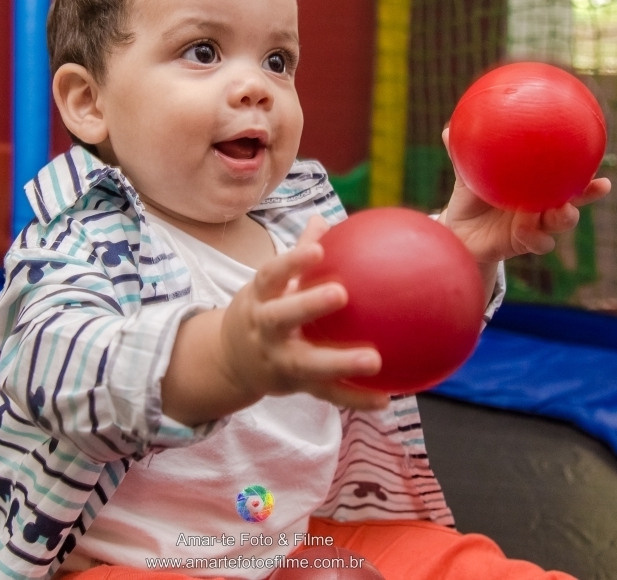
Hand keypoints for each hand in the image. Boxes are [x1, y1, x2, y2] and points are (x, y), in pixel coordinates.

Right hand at [218, 216, 389, 410]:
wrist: (231, 360)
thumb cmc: (264, 309)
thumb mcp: (271, 284)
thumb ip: (298, 255)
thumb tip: (325, 218)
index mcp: (260, 299)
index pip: (271, 276)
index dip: (292, 262)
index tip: (317, 249)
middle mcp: (264, 330)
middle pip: (281, 317)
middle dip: (308, 305)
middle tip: (341, 293)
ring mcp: (278, 360)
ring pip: (307, 364)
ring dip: (340, 363)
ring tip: (375, 360)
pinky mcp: (294, 386)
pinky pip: (325, 394)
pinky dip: (354, 398)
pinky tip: (386, 399)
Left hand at [437, 127, 610, 263]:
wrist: (459, 232)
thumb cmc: (471, 197)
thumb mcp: (467, 176)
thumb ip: (463, 156)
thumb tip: (447, 130)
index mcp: (536, 184)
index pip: (566, 172)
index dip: (584, 165)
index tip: (598, 153)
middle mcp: (542, 204)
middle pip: (575, 199)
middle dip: (588, 193)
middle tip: (599, 185)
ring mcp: (537, 226)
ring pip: (562, 223)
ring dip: (565, 217)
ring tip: (562, 210)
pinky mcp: (525, 245)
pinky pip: (539, 243)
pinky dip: (535, 235)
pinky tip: (526, 228)